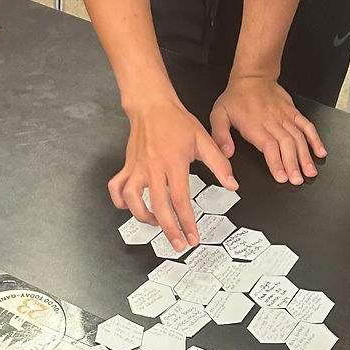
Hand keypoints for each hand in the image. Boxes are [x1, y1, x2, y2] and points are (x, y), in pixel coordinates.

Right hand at [109, 98, 237, 250]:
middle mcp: (153, 168)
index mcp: (173, 162)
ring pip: (133, 200)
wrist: (151, 105)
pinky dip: (120, 201)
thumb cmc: (176, 121)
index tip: (193, 237)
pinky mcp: (127, 166)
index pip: (180, 199)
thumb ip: (219, 164)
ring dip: (144, 217)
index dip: (187, 222)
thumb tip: (232, 185)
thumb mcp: (204, 140)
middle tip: (179, 244)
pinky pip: (117, 188)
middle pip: (158, 206)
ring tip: (157, 224)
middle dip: (169, 229)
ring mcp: (137, 168)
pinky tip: (131, 207)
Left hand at [211, 76, 324, 185]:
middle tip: (298, 180)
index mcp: (254, 125)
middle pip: (287, 145)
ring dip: (306, 156)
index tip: (282, 176)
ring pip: (299, 137)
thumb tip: (226, 152)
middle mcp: (272, 121)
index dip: (276, 163)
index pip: (268, 146)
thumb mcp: (218, 114)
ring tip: (310, 172)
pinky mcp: (293, 112)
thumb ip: (220, 134)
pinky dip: (315, 139)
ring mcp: (285, 117)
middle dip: (294, 164)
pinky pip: (307, 125)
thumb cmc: (236, 96)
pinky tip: (320, 151)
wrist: (252, 76)